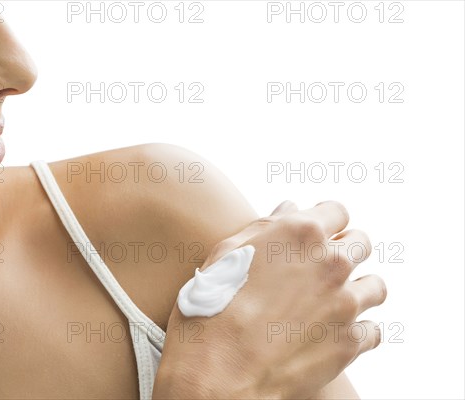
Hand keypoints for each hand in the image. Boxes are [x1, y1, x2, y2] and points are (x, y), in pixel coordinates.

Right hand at [153, 201, 386, 398]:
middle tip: (322, 268)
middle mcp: (331, 263)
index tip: (318, 234)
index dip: (326, 221)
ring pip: (375, 286)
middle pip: (362, 243)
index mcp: (300, 234)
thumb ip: (263, 227)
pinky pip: (373, 330)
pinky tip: (335, 333)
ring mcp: (345, 304)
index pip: (337, 211)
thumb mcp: (226, 254)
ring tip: (334, 301)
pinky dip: (359, 330)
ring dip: (358, 288)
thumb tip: (289, 210)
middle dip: (344, 250)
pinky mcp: (350, 342)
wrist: (218, 371)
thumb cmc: (211, 309)